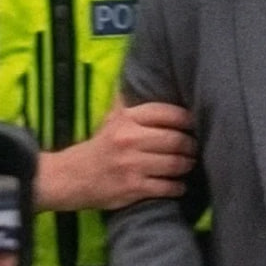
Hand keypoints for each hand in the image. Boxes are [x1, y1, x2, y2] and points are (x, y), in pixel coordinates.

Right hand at [38, 101, 197, 211]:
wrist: (69, 178)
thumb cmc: (99, 147)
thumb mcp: (111, 119)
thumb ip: (131, 101)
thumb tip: (147, 77)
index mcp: (127, 118)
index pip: (168, 113)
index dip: (187, 119)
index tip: (194, 124)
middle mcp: (130, 139)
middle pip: (176, 140)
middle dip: (191, 145)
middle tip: (196, 148)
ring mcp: (132, 165)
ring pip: (175, 163)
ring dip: (187, 165)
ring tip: (189, 164)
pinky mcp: (132, 188)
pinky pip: (167, 187)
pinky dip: (178, 187)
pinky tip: (179, 185)